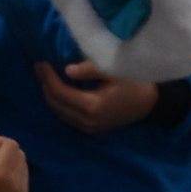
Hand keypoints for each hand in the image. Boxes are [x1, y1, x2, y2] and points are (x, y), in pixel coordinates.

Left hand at [35, 61, 158, 133]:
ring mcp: (90, 128)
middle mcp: (88, 121)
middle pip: (56, 105)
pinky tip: (58, 90)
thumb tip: (67, 70)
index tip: (41, 62)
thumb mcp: (114, 70)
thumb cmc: (134, 82)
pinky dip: (60, 104)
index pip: (60, 93)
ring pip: (60, 113)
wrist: (151, 102)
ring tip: (45, 76)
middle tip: (39, 67)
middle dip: (45, 85)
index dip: (48, 77)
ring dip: (51, 95)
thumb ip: (90, 69)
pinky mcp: (93, 129)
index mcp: (92, 106)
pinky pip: (68, 117)